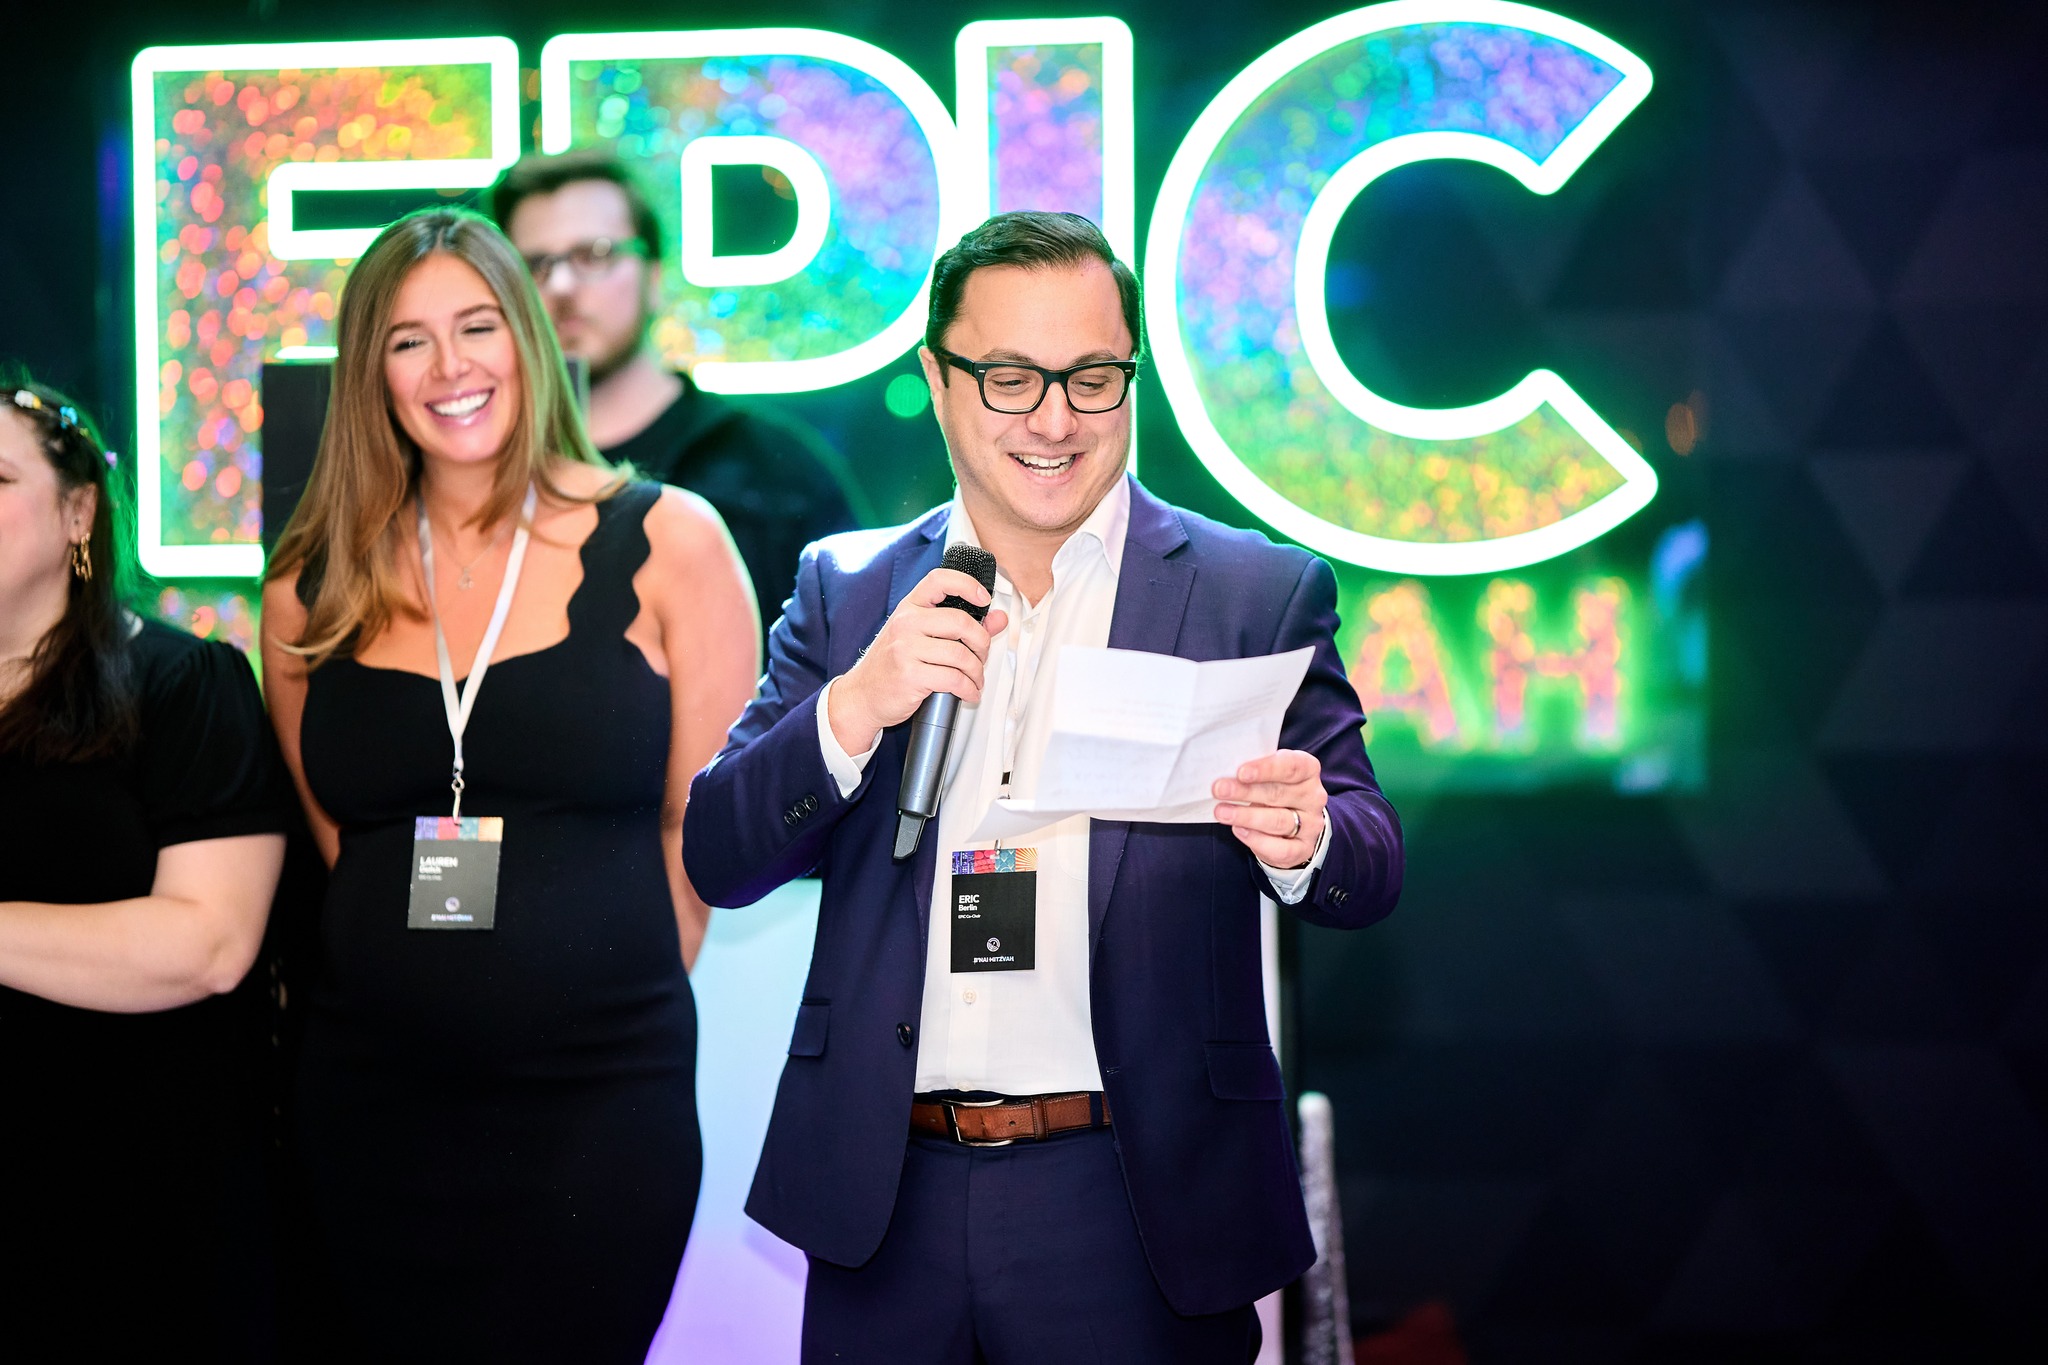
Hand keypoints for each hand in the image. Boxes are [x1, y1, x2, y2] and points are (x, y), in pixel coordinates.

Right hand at [827, 567, 1009, 753]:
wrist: (862, 696)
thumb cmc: (892, 665)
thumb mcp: (920, 637)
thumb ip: (960, 626)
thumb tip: (999, 618)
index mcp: (909, 608)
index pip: (939, 580)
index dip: (967, 584)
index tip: (984, 599)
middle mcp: (906, 624)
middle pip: (960, 622)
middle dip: (982, 643)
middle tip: (981, 655)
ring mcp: (906, 649)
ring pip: (961, 655)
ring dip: (976, 672)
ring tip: (975, 679)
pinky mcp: (910, 675)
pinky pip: (953, 679)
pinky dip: (968, 689)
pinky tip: (968, 692)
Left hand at [1213, 749, 1325, 869]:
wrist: (1292, 825)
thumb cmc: (1274, 791)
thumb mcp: (1269, 775)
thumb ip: (1254, 772)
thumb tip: (1225, 773)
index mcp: (1308, 770)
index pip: (1292, 766)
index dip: (1267, 768)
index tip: (1241, 772)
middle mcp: (1313, 797)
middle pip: (1279, 793)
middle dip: (1245, 792)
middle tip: (1219, 790)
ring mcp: (1311, 825)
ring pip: (1278, 821)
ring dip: (1246, 816)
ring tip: (1222, 812)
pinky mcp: (1303, 849)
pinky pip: (1281, 848)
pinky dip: (1257, 840)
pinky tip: (1239, 830)